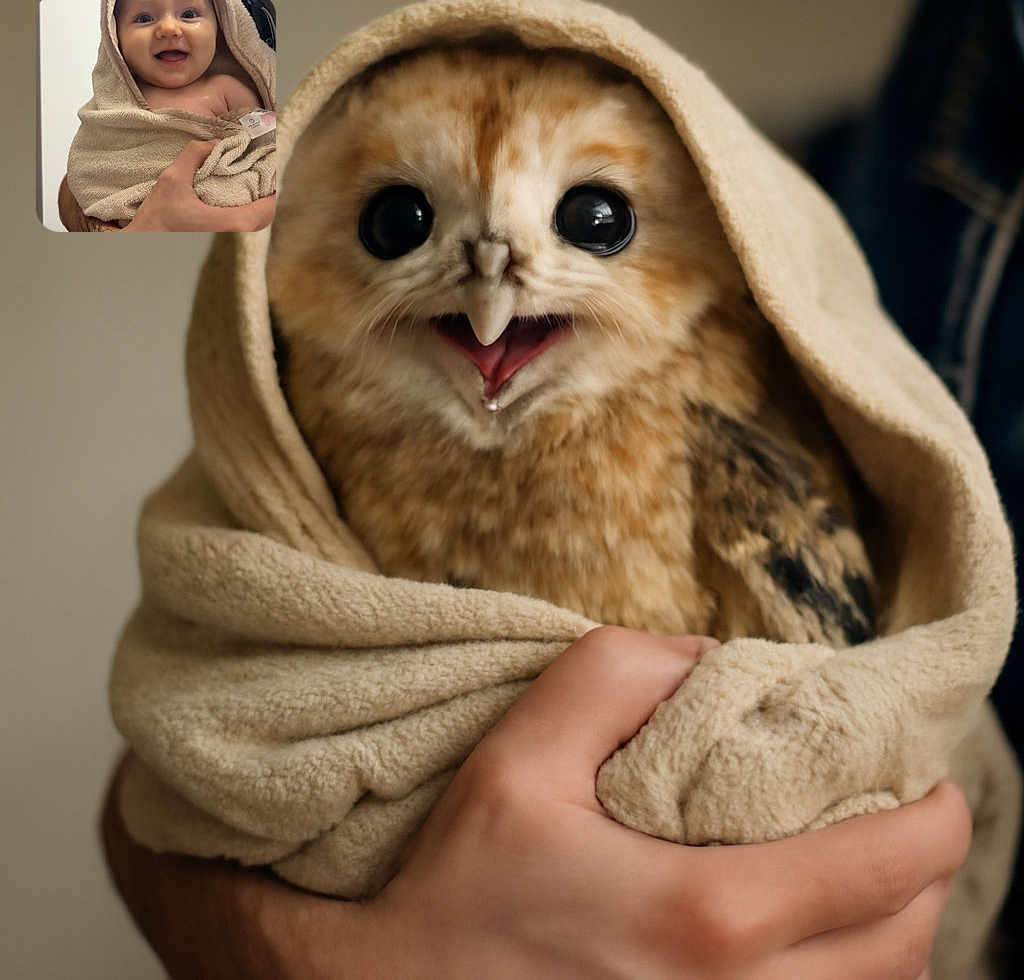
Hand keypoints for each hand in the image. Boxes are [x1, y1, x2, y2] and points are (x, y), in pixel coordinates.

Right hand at [102, 627, 968, 978]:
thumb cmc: (460, 891)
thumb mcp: (517, 758)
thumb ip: (616, 676)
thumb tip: (711, 660)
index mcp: (707, 919)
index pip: (886, 867)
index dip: (932, 815)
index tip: (930, 782)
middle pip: (906, 944)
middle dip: (918, 872)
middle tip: (890, 820)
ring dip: (888, 932)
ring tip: (853, 875)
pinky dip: (843, 978)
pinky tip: (805, 941)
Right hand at [122, 140, 275, 231]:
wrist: (144, 242)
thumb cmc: (159, 216)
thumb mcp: (173, 178)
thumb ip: (194, 155)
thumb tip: (215, 142)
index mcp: (231, 222)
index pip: (267, 208)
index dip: (272, 187)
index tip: (267, 169)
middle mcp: (234, 234)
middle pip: (264, 215)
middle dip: (265, 193)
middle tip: (258, 172)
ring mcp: (227, 239)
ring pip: (254, 221)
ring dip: (255, 201)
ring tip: (247, 179)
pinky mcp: (219, 239)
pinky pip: (242, 223)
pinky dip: (244, 208)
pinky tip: (233, 193)